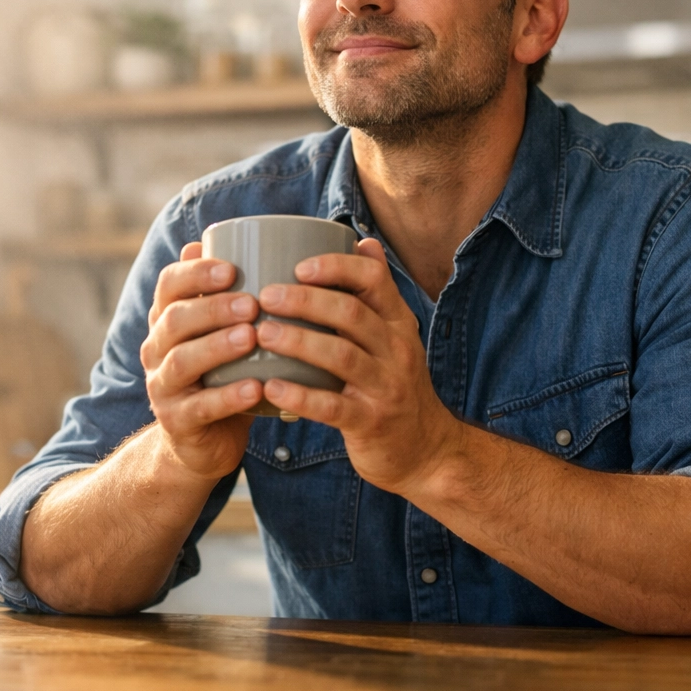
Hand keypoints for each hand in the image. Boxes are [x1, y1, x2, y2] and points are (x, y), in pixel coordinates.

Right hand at [140, 242, 262, 479]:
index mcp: (167, 320)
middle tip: (252, 303)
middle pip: (174, 320)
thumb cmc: (224, 374)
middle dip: (212, 308)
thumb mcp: (224, 331)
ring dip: (218, 346)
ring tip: (252, 338)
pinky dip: (228, 397)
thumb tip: (225, 241)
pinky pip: (199, 407)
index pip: (168, 286)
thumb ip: (228, 292)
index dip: (195, 273)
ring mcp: (163, 387)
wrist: (206, 441)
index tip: (231, 268)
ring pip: (182, 361)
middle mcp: (156, 350)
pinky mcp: (177, 423)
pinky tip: (255, 388)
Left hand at [254, 238, 463, 494]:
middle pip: (352, 314)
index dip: (336, 267)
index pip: (374, 280)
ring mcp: (386, 387)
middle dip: (306, 300)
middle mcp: (397, 350)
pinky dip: (300, 395)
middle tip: (266, 296)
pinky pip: (333, 407)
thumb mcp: (396, 336)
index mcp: (398, 323)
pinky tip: (271, 387)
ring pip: (341, 357)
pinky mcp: (371, 423)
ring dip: (298, 342)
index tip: (299, 265)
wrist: (426, 449)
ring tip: (263, 333)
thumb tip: (364, 241)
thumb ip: (377, 295)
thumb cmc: (395, 384)